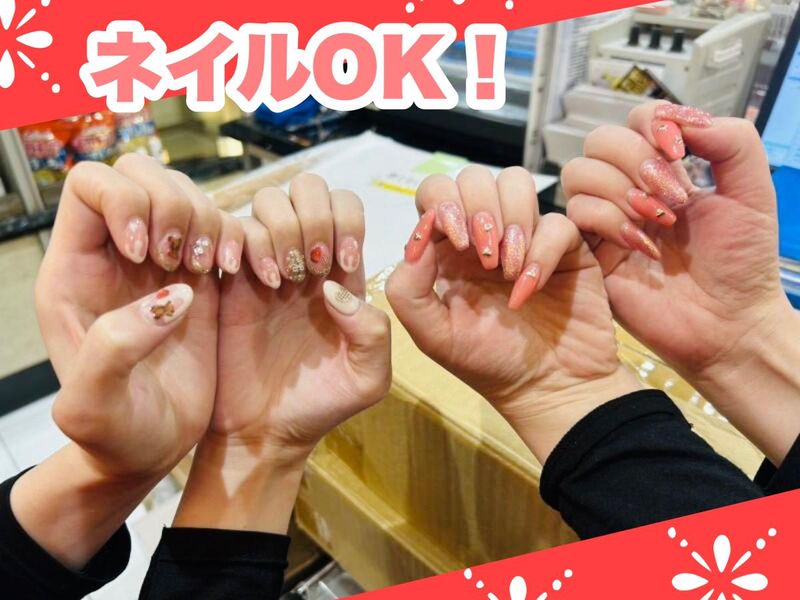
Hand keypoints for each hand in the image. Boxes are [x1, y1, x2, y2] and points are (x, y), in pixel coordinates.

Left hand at [12, 155, 236, 567]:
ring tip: (211, 272)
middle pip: (142, 173)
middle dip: (174, 204)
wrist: (155, 447)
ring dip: (209, 222)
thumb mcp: (94, 408)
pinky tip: (240, 277)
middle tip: (187, 260)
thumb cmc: (115, 433)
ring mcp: (164, 262)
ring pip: (187, 193)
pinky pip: (225, 227)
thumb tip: (170, 296)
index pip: (91, 186)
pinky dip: (240, 240)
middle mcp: (118, 255)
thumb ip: (112, 348)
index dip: (125, 200)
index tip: (145, 251)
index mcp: (75, 271)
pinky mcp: (204, 277)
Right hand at [174, 174, 390, 533]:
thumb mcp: (368, 378)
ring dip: (278, 229)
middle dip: (312, 215)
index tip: (340, 262)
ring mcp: (262, 264)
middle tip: (309, 265)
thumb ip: (374, 332)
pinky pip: (227, 229)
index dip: (345, 219)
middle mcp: (302, 258)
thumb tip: (335, 287)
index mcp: (341, 273)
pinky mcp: (224, 278)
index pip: (347, 205)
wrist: (264, 431)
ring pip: (267, 201)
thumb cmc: (320, 405)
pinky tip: (255, 280)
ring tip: (279, 278)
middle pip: (307, 189)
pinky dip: (243, 243)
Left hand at [385, 166, 639, 461]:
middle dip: (477, 208)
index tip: (456, 242)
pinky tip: (529, 288)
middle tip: (484, 256)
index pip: (435, 195)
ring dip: (510, 221)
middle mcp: (483, 234)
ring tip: (507, 270)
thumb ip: (409, 290)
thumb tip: (417, 239)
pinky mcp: (564, 245)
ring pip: (515, 183)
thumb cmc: (488, 362)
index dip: (443, 206)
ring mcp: (525, 235)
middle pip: (473, 178)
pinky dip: (541, 251)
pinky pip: (555, 220)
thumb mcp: (434, 335)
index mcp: (446, 249)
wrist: (548, 387)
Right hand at [563, 102, 799, 462]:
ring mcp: (607, 219)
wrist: (728, 323)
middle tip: (672, 197)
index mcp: (666, 170)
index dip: (652, 124)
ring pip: (578, 173)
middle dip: (635, 160)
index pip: (637, 120)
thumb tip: (683, 120)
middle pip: (599, 140)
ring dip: (620, 191)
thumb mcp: (753, 192)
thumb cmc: (742, 266)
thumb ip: (731, 142)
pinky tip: (643, 247)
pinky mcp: (590, 251)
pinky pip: (575, 215)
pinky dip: (611, 223)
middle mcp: (631, 189)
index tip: (681, 154)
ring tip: (658, 222)